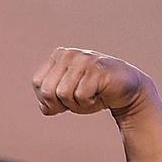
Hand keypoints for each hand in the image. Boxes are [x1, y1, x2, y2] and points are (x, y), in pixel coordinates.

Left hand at [31, 47, 150, 116]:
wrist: (123, 91)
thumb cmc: (91, 93)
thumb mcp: (64, 99)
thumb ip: (48, 102)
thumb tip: (44, 107)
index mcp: (58, 56)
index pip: (38, 83)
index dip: (48, 99)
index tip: (65, 98)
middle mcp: (68, 54)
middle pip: (47, 90)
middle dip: (60, 103)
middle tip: (77, 98)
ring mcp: (83, 59)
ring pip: (63, 94)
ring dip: (76, 103)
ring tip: (89, 95)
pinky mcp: (97, 69)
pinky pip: (81, 95)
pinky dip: (89, 103)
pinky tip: (98, 94)